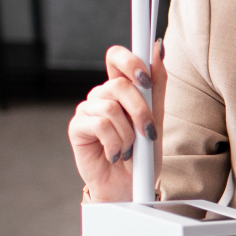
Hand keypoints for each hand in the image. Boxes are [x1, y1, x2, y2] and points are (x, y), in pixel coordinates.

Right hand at [71, 42, 165, 235]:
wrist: (131, 187)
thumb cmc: (143, 154)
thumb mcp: (156, 119)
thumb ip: (156, 86)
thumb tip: (158, 48)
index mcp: (121, 88)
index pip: (117, 57)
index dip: (130, 58)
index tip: (145, 73)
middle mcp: (102, 94)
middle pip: (119, 83)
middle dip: (141, 110)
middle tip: (148, 132)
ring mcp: (88, 109)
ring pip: (111, 106)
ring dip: (129, 134)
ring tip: (130, 150)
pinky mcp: (77, 127)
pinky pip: (100, 123)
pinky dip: (116, 143)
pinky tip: (116, 155)